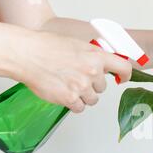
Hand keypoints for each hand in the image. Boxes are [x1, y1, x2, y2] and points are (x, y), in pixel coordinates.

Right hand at [11, 31, 131, 112]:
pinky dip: (73, 104)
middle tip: (75, 77)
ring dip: (82, 96)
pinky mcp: (70, 99)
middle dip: (92, 85)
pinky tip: (62, 93)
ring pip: (92, 100)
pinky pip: (79, 108)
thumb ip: (93, 56)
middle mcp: (92, 71)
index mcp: (96, 56)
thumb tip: (102, 66)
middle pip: (102, 87)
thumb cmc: (46, 46)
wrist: (27, 54)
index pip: (123, 67)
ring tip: (67, 85)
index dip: (126, 75)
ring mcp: (82, 86)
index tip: (123, 78)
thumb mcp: (77, 44)